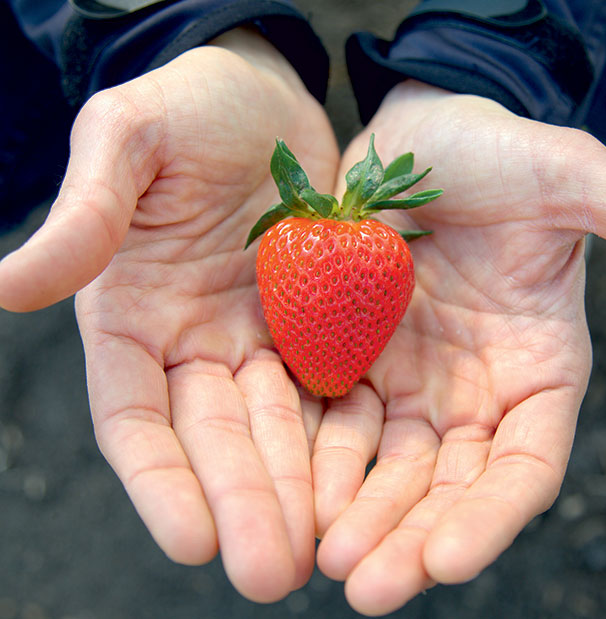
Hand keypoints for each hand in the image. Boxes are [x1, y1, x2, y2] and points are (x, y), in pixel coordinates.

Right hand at [0, 29, 337, 601]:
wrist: (266, 99)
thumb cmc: (188, 107)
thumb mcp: (130, 137)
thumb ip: (85, 212)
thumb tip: (7, 285)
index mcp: (135, 317)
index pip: (137, 417)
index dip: (159, 479)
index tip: (188, 540)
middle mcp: (197, 344)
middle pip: (216, 438)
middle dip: (242, 504)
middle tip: (273, 573)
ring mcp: (262, 338)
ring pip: (279, 430)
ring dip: (296, 491)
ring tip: (324, 552)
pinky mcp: (321, 324)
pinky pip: (332, 390)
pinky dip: (344, 438)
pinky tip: (368, 484)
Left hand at [312, 81, 605, 614]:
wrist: (418, 135)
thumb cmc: (496, 152)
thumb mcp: (565, 176)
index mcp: (536, 370)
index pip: (523, 465)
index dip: (491, 515)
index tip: (449, 561)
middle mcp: (471, 391)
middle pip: (447, 485)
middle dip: (410, 537)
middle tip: (368, 589)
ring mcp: (408, 380)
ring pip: (385, 466)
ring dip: (356, 513)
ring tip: (322, 557)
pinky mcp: (350, 356)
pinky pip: (330, 418)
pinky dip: (312, 457)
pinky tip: (286, 490)